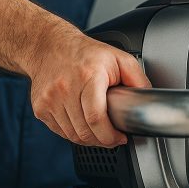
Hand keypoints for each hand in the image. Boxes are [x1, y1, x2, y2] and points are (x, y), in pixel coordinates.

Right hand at [26, 25, 150, 146]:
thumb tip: (148, 99)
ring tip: (100, 132)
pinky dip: (74, 134)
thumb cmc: (86, 53)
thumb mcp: (119, 58)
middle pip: (85, 131)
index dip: (110, 135)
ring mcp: (49, 100)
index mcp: (88, 76)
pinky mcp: (40, 108)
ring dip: (89, 139)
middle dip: (103, 140)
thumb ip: (137, 79)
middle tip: (113, 138)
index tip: (120, 138)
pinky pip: (60, 132)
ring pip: (72, 135)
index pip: (96, 117)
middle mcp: (65, 88)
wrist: (49, 46)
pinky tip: (84, 126)